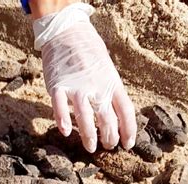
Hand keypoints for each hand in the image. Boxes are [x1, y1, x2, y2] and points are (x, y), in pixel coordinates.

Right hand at [35, 4, 136, 152]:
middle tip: (107, 147)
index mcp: (112, 83)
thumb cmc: (89, 52)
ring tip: (91, 148)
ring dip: (89, 136)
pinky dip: (62, 120)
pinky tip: (65, 132)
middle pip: (107, 119)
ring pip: (85, 117)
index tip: (127, 144)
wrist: (67, 32)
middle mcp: (97, 87)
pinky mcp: (57, 86)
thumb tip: (114, 114)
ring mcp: (76, 87)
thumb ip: (110, 91)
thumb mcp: (107, 69)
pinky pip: (59, 106)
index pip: (126, 111)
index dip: (129, 130)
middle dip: (110, 137)